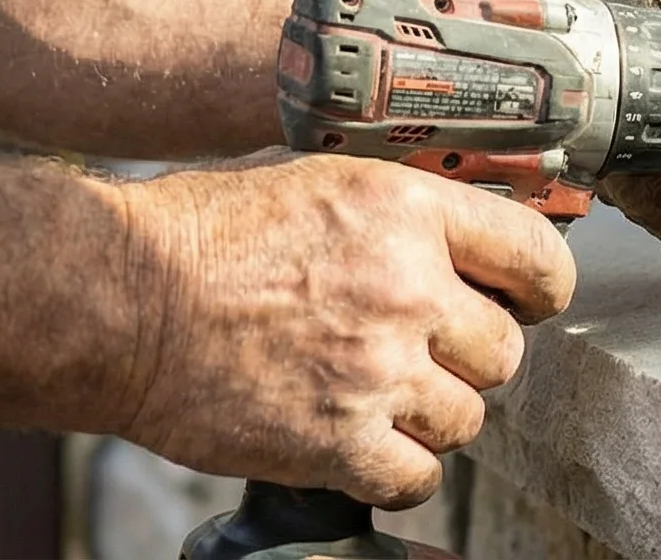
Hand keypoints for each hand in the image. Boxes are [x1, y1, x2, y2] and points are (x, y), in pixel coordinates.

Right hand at [106, 153, 575, 507]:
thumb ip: (404, 212)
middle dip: (469, 356)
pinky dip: (397, 470)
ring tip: (377, 393)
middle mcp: (408, 291)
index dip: (539, 287)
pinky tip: (362, 443)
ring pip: (467, 419)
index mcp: (409, 212)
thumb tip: (468, 236)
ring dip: (431, 414)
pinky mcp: (338, 444)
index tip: (525, 300)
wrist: (122, 301)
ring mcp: (377, 373)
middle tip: (422, 351)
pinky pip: (417, 478)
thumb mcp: (323, 183)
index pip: (538, 257)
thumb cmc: (204, 234)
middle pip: (505, 351)